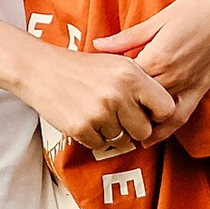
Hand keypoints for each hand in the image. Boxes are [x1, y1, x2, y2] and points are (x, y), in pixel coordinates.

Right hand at [19, 34, 181, 156]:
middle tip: (119, 114)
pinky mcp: (81, 128)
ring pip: (122, 139)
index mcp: (132, 75)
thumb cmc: (83, 67)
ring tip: (97, 111)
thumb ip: (143, 83)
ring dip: (112, 131)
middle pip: (145, 130)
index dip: (158, 114)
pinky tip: (85, 118)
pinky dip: (94, 136)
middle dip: (134, 127)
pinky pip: (101, 145)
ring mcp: (99, 113)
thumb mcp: (118, 63)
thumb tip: (168, 110)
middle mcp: (118, 94)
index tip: (148, 112)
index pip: (166, 108)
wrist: (41, 69)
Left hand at [96, 0, 209, 133]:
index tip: (91, 92)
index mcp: (158, 57)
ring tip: (118, 131)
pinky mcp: (201, 88)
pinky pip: (181, 116)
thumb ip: (127, 38)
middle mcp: (172, 76)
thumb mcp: (159, 19)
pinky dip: (165, 130)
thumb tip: (97, 44)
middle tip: (98, 115)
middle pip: (137, 102)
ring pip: (156, 114)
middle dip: (118, 110)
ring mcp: (188, 85)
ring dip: (138, 124)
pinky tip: (150, 138)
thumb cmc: (198, 6)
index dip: (106, 89)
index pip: (124, 83)